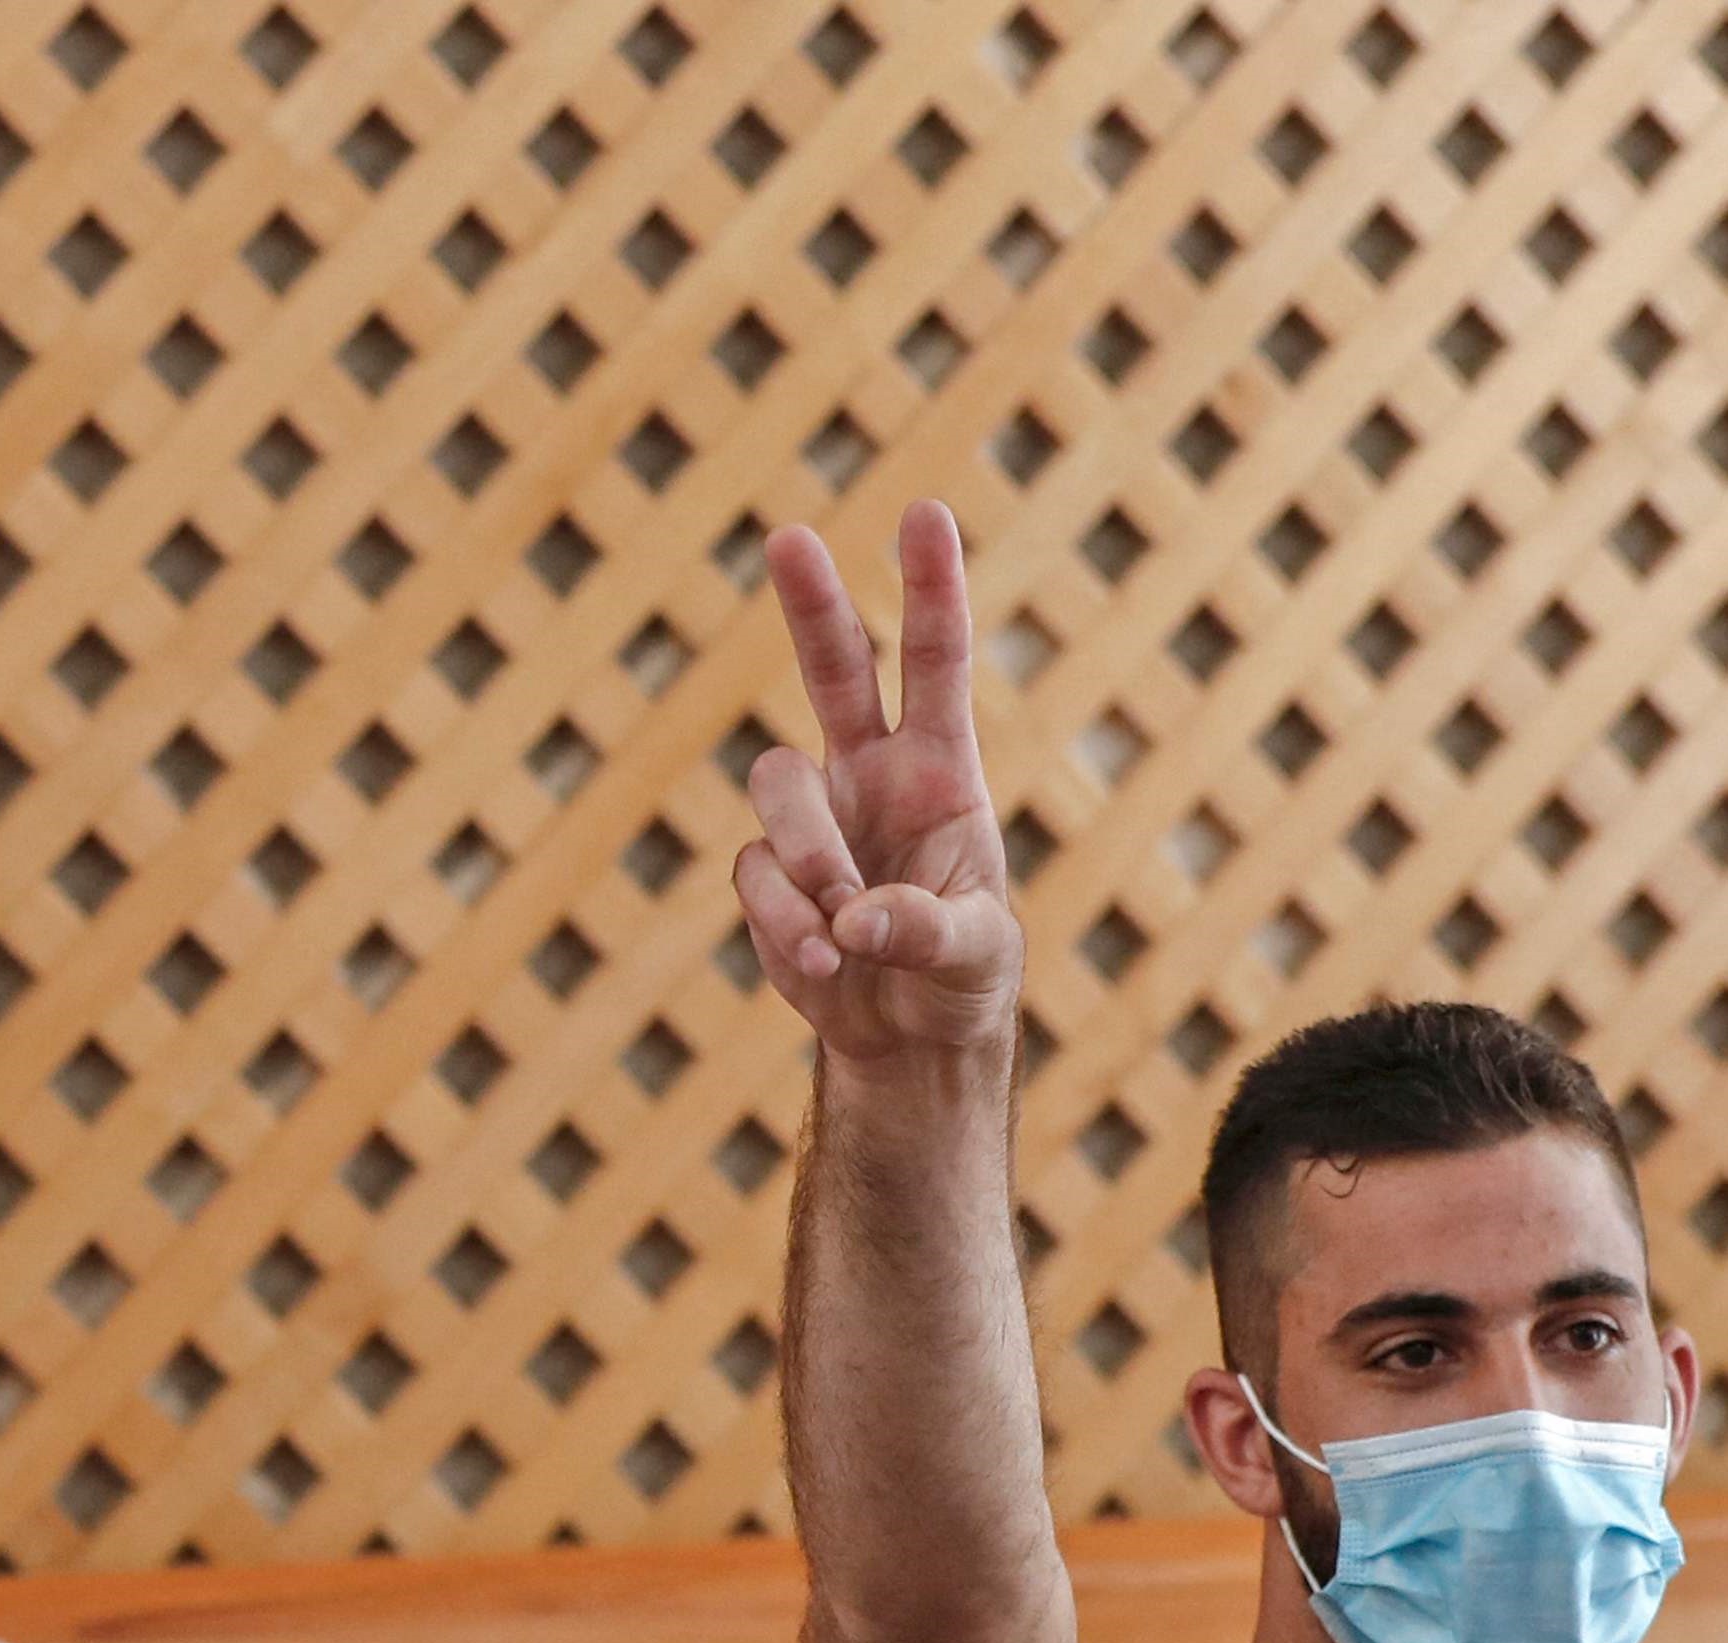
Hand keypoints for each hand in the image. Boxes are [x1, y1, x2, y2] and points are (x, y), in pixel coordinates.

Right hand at [733, 501, 1021, 1072]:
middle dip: (811, 603)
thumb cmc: (963, 977)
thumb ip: (926, 929)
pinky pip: (755, 877)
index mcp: (940, 769)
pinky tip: (826, 968)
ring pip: (777, 783)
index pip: (933, 663)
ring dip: (808, 854)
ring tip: (843, 929)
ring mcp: (812, 822)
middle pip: (832, 668)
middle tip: (788, 537)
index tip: (922, 514)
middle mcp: (869, 775)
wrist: (908, 1037)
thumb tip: (851, 917)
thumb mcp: (977, 955)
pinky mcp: (766, 878)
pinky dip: (786, 925)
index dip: (929, 589)